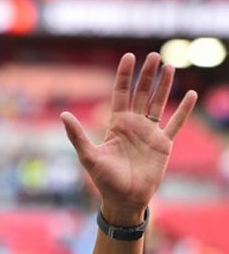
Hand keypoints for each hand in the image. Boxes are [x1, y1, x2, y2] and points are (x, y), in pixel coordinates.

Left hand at [61, 52, 196, 224]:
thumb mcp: (88, 156)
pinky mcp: (164, 144)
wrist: (124, 198)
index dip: (124, 75)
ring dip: (165, 86)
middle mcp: (134, 124)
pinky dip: (183, 110)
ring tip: (170, 67)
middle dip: (147, 75)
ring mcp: (150, 133)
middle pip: (142, 93)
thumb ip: (77, 135)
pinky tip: (190, 94)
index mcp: (116, 124)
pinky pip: (175, 124)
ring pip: (159, 103)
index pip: (121, 93)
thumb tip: (63, 115)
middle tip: (154, 55)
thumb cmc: (104, 179)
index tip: (129, 57)